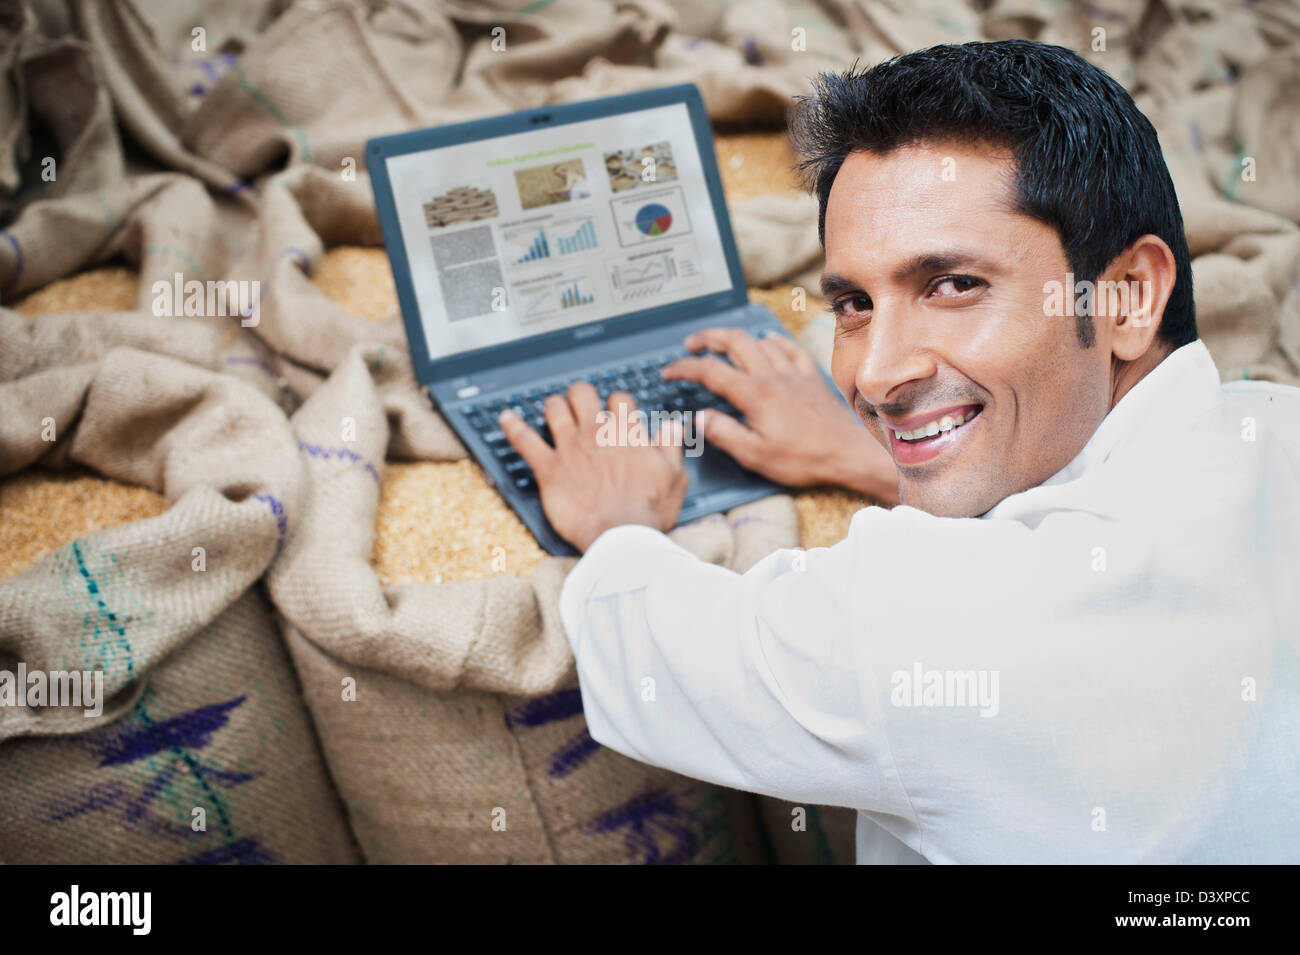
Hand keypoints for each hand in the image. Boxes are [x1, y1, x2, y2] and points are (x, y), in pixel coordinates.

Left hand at [500, 383, 688, 552]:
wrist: (621, 536)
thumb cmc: (649, 511)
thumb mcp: (675, 478)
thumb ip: (672, 447)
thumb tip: (672, 426)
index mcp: (627, 433)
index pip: (620, 400)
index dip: (617, 403)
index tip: (616, 411)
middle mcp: (596, 433)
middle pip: (583, 395)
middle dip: (581, 395)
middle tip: (580, 403)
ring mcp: (570, 448)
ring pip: (554, 409)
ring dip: (553, 405)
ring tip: (552, 407)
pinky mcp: (548, 468)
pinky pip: (525, 440)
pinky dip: (513, 427)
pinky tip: (505, 418)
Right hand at [662, 327, 897, 503]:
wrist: (847, 453)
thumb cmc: (804, 459)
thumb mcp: (755, 455)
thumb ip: (724, 433)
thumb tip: (700, 417)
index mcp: (754, 395)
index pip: (710, 371)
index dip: (685, 368)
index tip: (669, 372)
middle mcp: (772, 376)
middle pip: (734, 342)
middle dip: (708, 338)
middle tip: (691, 344)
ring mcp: (793, 374)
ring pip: (759, 342)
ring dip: (736, 338)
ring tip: (721, 344)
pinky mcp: (810, 377)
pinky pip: (789, 348)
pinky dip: (773, 341)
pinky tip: (767, 342)